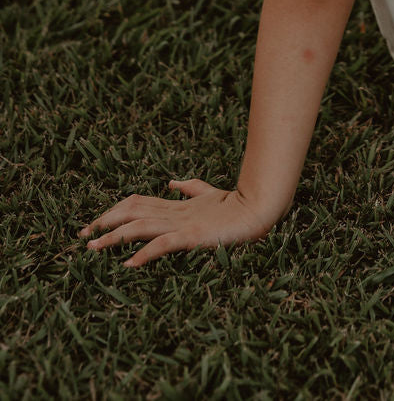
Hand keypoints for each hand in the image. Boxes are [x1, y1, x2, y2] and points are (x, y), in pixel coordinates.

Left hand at [78, 178, 272, 267]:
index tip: (94, 224)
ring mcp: (182, 223)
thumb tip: (172, 181)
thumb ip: (190, 188)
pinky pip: (163, 244)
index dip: (113, 211)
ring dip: (114, 237)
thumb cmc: (237, 204)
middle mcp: (174, 212)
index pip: (136, 202)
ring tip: (92, 248)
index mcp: (175, 205)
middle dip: (104, 222)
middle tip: (82, 236)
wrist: (259, 208)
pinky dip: (144, 254)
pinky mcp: (193, 236)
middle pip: (130, 211)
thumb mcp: (209, 194)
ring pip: (140, 226)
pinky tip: (129, 264)